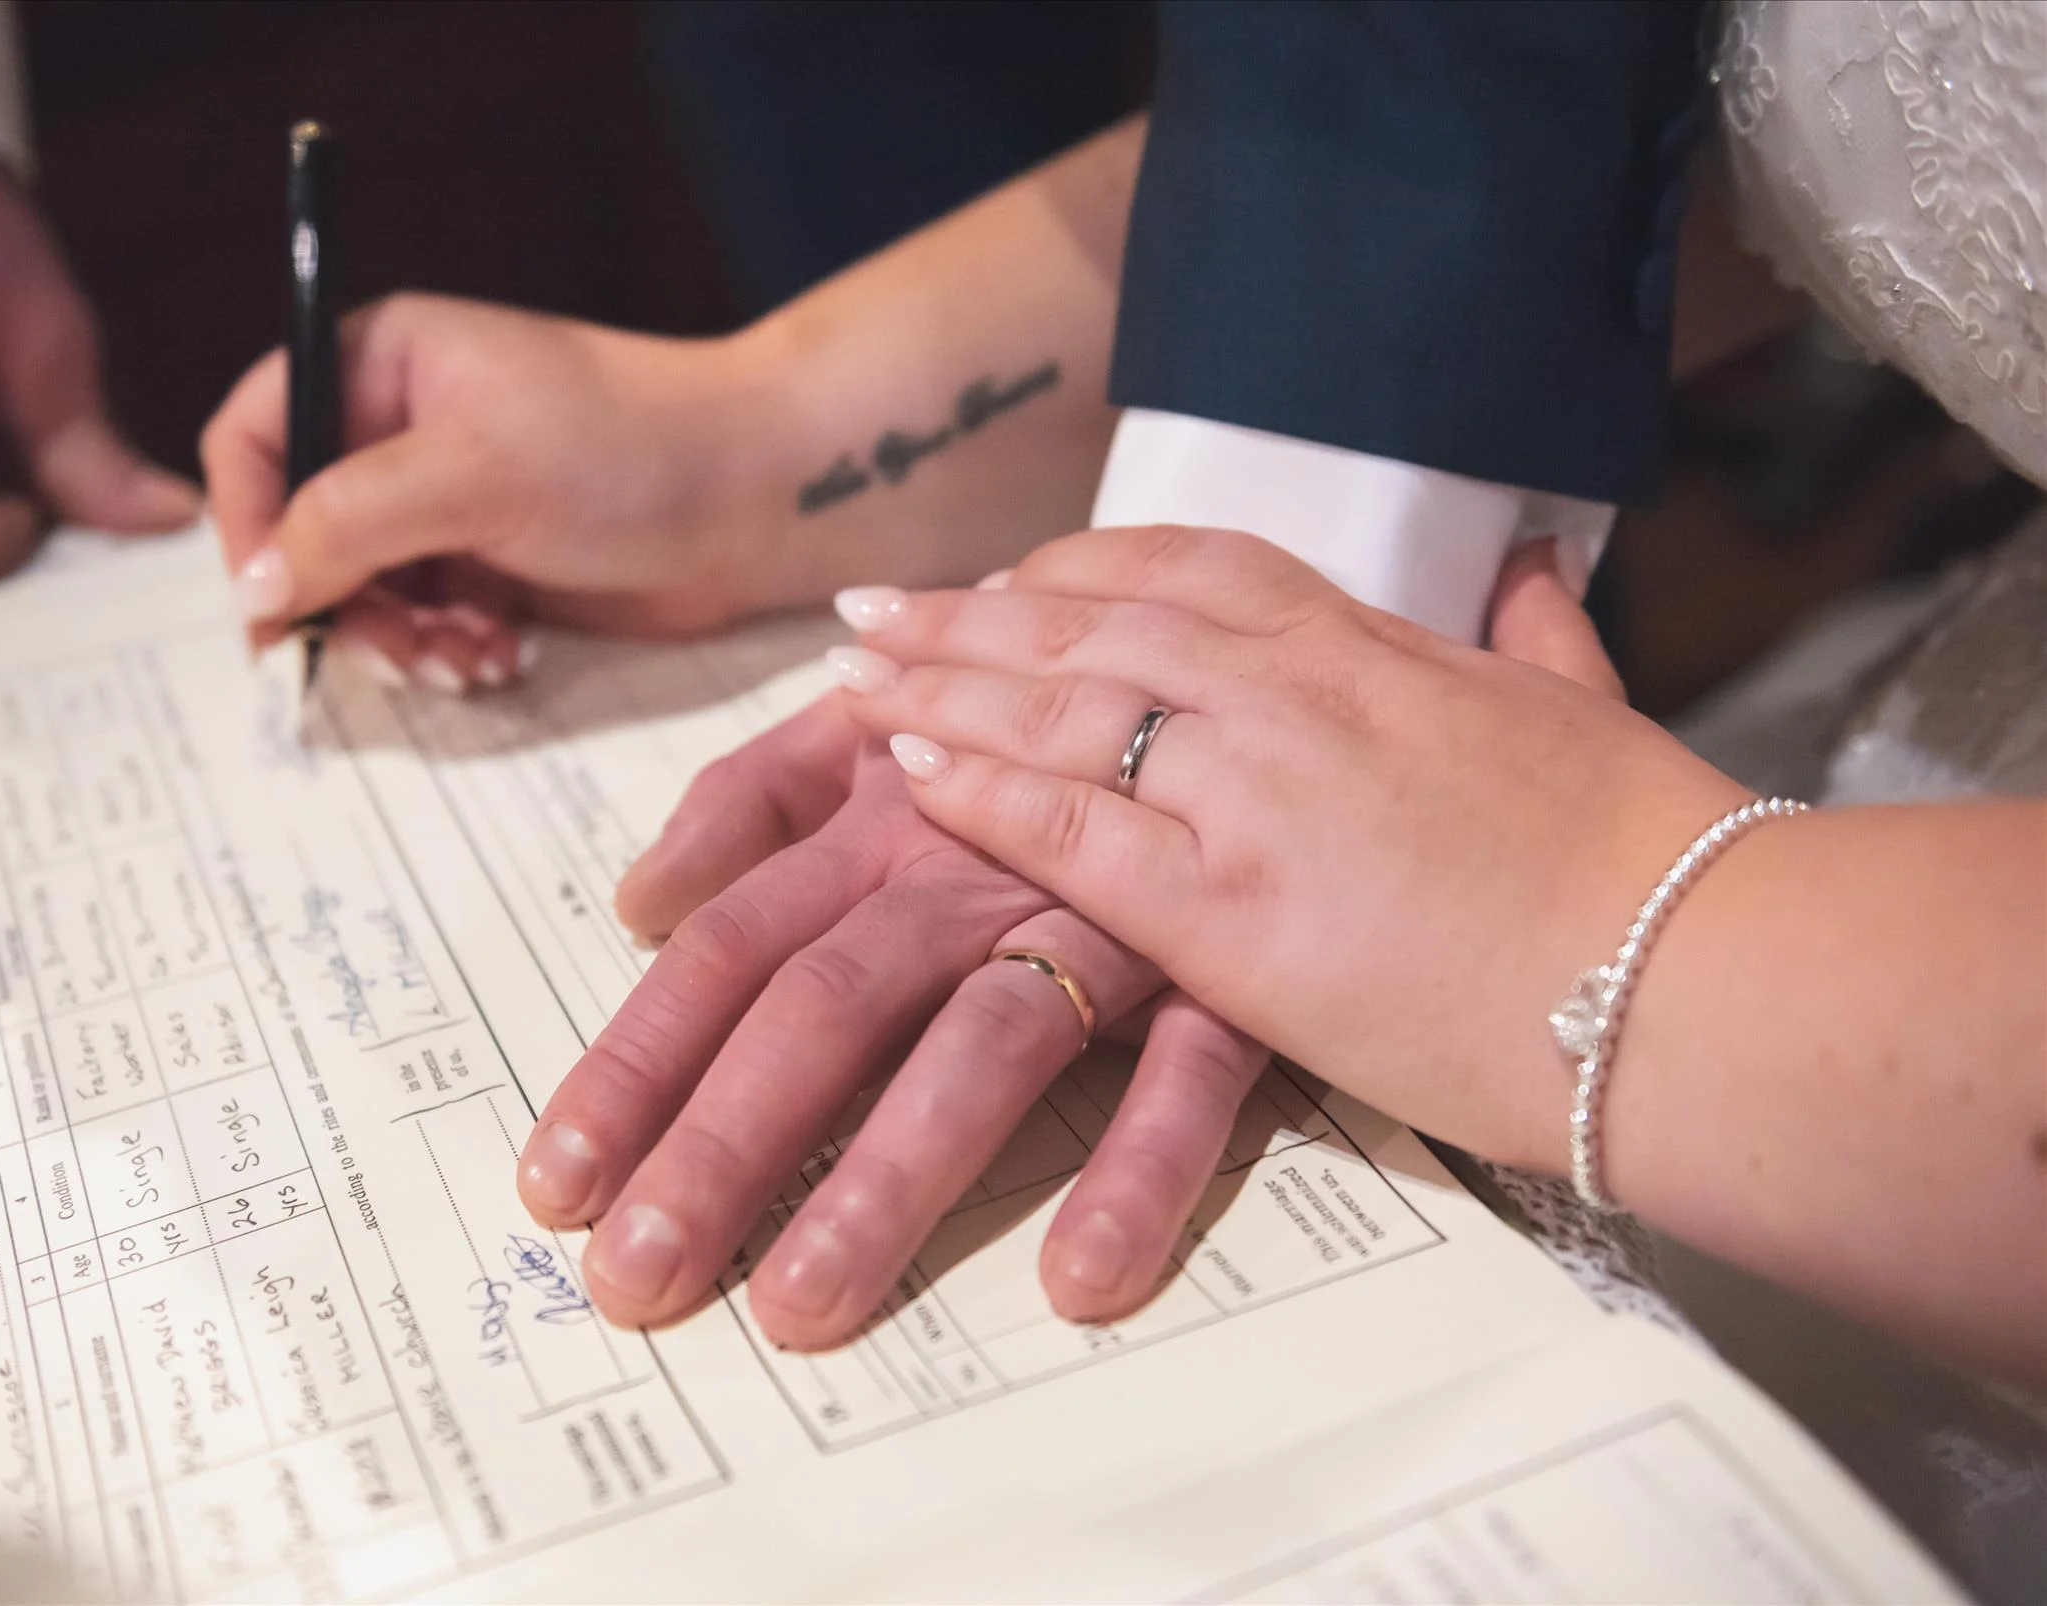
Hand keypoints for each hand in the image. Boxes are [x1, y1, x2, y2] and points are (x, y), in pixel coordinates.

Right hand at [200, 293, 797, 685]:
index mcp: (378, 363)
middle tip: (398, 654)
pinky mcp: (494, 563)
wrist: (759, 496)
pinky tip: (502, 659)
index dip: (246, 524)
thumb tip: (255, 590)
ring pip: (364, 592)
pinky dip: (449, 650)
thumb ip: (346, 524)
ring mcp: (448, 500)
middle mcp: (400, 428)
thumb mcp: (469, 474)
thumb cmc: (625, 449)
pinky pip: (427, 622)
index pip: (255, 437)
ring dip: (401, 641)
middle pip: (301, 533)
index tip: (274, 607)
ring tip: (466, 660)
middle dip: (341, 606)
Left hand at [517, 695, 1267, 1347]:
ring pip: (981, 1042)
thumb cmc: (1015, 725)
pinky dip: (1141, 1162)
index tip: (559, 1185)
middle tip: (642, 1276)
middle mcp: (968, 869)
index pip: (729, 947)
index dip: (639, 1061)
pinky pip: (1187, 1070)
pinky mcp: (1219, 965)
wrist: (1218, 667)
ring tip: (804, 1304)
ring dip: (889, 1174)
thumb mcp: (876, 731)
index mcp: (873, 823)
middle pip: (826, 1002)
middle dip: (725, 1141)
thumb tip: (638, 905)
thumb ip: (749, 802)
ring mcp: (1097, 914)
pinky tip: (1083, 1277)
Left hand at [828, 526, 1746, 1178]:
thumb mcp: (1586, 709)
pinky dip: (977, 792)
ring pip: (1056, 707)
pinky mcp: (1229, 908)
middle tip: (871, 613)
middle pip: (1089, 623)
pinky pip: (1069, 827)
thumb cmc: (1648, 858)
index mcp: (1373, 646)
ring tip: (849, 679)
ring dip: (937, 687)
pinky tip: (904, 775)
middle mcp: (1295, 695)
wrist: (1688, 975)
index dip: (1075, 567)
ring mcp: (1254, 792)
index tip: (1007, 576)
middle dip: (968, 615)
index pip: (1188, 567)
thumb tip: (1531, 561)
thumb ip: (1535, 629)